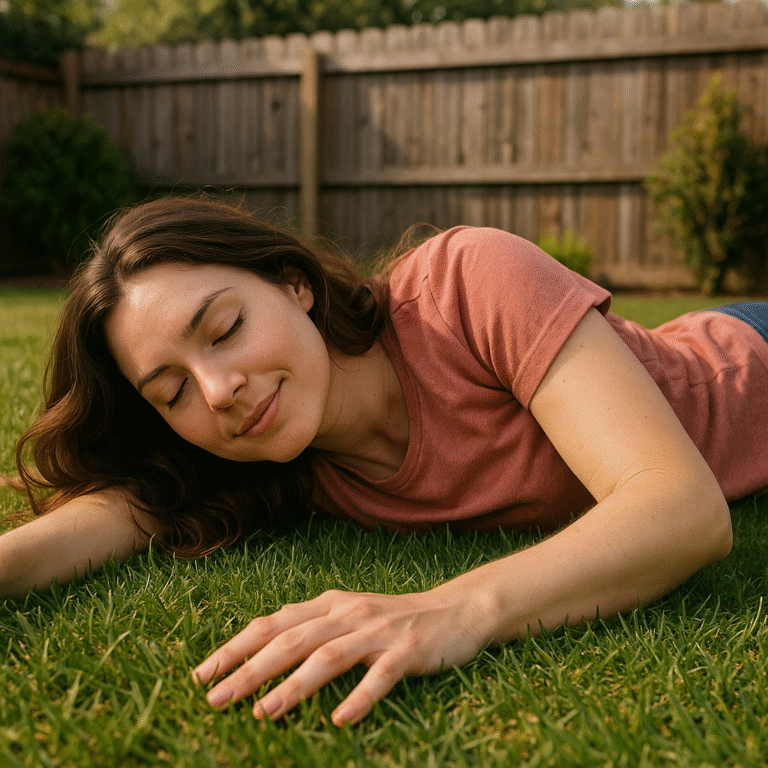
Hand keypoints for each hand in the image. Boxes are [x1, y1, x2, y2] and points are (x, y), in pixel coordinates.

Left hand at [192, 586, 489, 725]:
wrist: (454, 610)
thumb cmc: (392, 620)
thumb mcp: (347, 616)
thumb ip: (310, 628)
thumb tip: (259, 656)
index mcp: (329, 604)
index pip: (272, 623)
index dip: (236, 647)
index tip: (204, 675)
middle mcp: (348, 613)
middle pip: (292, 640)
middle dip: (250, 670)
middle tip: (217, 699)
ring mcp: (378, 632)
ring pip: (328, 657)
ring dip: (294, 686)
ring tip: (263, 713)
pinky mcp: (407, 652)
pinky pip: (379, 677)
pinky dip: (359, 697)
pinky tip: (340, 720)